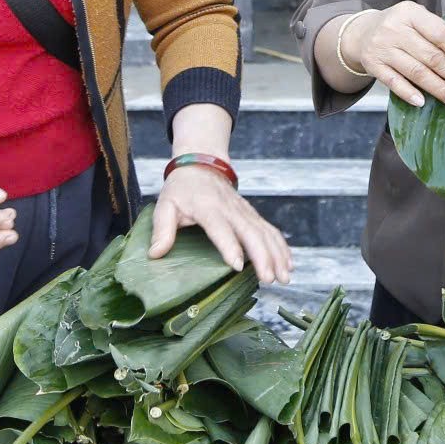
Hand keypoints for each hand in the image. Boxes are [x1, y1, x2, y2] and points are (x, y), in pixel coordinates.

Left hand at [149, 164, 291, 284]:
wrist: (200, 164)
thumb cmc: (181, 190)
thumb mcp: (164, 206)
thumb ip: (161, 229)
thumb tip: (156, 254)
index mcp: (207, 207)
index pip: (220, 227)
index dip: (230, 246)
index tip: (238, 266)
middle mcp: (230, 209)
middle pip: (251, 232)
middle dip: (263, 256)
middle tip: (269, 279)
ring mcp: (244, 211)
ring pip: (265, 232)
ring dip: (277, 254)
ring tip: (284, 277)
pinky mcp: (252, 214)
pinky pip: (270, 230)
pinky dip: (282, 246)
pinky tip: (288, 263)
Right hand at [344, 2, 444, 109]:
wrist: (362, 32)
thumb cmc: (400, 27)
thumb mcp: (416, 18)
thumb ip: (436, 32)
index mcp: (411, 12)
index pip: (439, 33)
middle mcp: (394, 28)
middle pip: (430, 56)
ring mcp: (382, 47)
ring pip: (415, 72)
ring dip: (438, 88)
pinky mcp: (372, 65)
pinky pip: (393, 82)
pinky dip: (409, 93)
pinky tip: (423, 103)